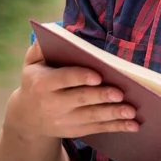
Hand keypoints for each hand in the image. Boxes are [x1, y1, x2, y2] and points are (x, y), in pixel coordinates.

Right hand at [4, 40, 139, 139]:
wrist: (26, 117)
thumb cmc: (37, 80)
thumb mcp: (32, 62)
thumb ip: (41, 46)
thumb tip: (59, 30)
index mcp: (43, 83)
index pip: (63, 79)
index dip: (80, 77)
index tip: (98, 76)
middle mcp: (53, 104)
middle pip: (81, 99)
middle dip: (102, 96)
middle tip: (120, 93)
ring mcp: (64, 120)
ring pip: (92, 116)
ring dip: (114, 114)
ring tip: (132, 110)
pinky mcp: (76, 130)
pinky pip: (98, 128)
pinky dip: (117, 127)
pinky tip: (134, 125)